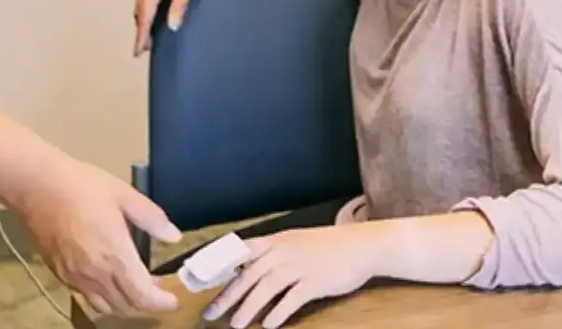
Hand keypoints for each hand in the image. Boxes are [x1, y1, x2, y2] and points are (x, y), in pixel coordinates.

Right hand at [15, 158, 182, 316]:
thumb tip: (173, 235)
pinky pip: (86, 297)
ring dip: (125, 303)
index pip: (142, 296)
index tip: (172, 299)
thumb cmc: (81, 186)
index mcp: (115, 256)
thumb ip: (151, 218)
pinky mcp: (60, 274)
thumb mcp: (124, 195)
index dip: (161, 302)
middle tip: (157, 289)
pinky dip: (103, 297)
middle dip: (146, 303)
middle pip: (126, 306)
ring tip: (134, 286)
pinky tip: (107, 279)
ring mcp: (75, 277)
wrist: (36, 186)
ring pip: (106, 307)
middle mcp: (95, 275)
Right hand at [133, 0, 214, 54]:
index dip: (141, 36)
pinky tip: (151, 10)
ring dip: (142, 18)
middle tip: (143, 48)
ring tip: (147, 33)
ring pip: (140, 2)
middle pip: (139, 11)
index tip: (137, 52)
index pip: (145, 17)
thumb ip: (179, 5)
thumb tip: (172, 27)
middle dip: (141, 30)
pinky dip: (144, 6)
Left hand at [204, 225, 379, 328]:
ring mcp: (300, 266)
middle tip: (211, 314)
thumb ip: (270, 254)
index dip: (218, 267)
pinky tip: (269, 325)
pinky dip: (279, 312)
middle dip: (227, 296)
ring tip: (236, 324)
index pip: (239, 253)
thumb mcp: (293, 242)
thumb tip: (244, 270)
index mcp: (275, 241)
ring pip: (267, 287)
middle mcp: (283, 251)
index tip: (200, 282)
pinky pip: (293, 298)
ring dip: (249, 307)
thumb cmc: (326, 246)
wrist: (360, 246)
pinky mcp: (316, 281)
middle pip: (248, 274)